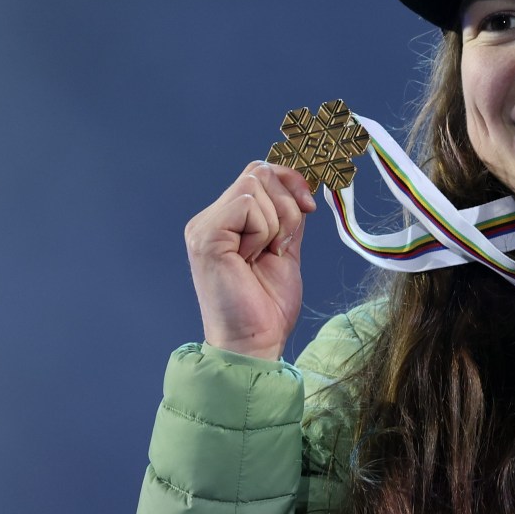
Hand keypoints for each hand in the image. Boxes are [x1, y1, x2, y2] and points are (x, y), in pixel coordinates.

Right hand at [184, 161, 315, 359]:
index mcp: (226, 221)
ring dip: (276, 222)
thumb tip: (301, 186)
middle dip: (286, 205)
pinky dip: (263, 230)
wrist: (254, 341)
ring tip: (263, 255)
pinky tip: (251, 258)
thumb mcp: (286, 249)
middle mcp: (210, 219)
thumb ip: (288, 216)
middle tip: (281, 244)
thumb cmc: (267, 305)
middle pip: (258, 173)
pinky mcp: (205, 236)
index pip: (258, 172)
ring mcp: (204, 227)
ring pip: (255, 186)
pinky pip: (248, 205)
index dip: (290, 181)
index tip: (310, 206)